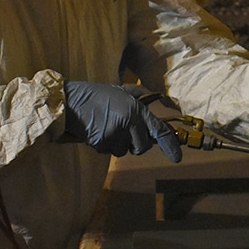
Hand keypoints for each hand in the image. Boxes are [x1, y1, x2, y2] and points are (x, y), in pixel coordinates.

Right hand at [62, 81, 183, 161]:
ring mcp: (116, 134)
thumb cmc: (96, 95)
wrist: (71, 101)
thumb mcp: (121, 91)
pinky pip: (108, 151)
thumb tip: (154, 98)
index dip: (170, 145)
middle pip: (142, 147)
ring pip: (124, 151)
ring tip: (105, 126)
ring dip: (117, 143)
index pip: (159, 130)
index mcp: (137, 110)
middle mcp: (130, 122)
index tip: (177, 157)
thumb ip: (139, 98)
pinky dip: (104, 144)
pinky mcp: (102, 143)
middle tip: (122, 131)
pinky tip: (96, 131)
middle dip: (135, 144)